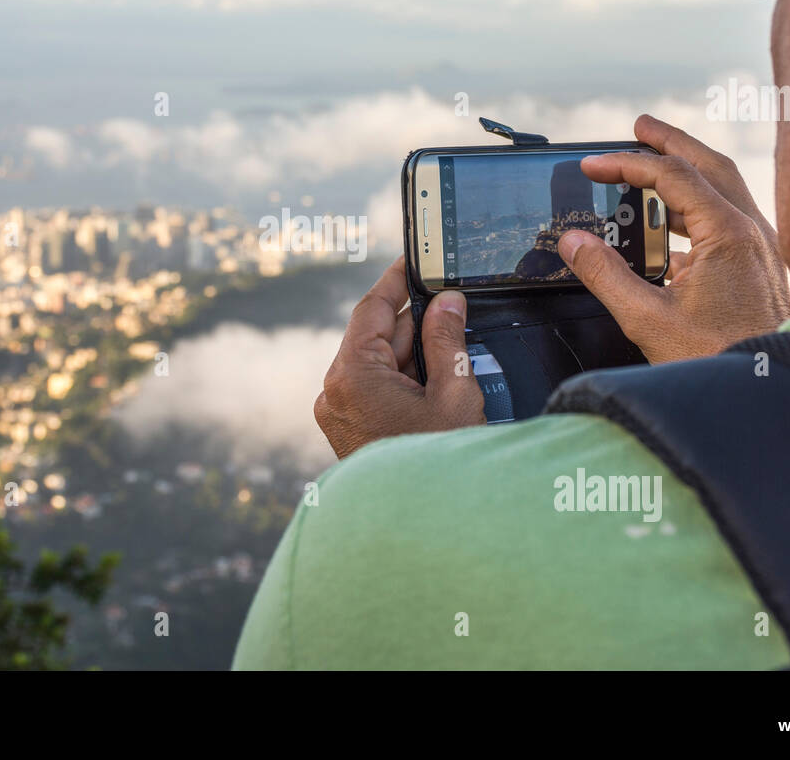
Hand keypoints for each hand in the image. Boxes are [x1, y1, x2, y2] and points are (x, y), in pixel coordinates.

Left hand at [314, 257, 485, 458]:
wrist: (425, 530)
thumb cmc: (440, 465)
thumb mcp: (453, 394)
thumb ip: (448, 341)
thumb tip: (447, 303)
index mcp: (351, 376)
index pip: (372, 309)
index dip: (396, 281)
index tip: (414, 259)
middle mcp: (333, 392)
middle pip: (376, 336)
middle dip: (417, 322)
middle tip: (455, 307)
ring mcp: (337, 413)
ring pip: (377, 362)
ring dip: (414, 353)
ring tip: (455, 351)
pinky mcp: (348, 430)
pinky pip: (375, 387)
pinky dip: (404, 378)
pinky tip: (438, 380)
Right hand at [558, 115, 789, 364]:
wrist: (769, 392)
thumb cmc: (718, 359)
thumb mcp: (647, 319)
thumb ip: (604, 275)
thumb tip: (573, 241)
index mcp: (727, 234)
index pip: (671, 176)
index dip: (627, 164)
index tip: (593, 165)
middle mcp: (751, 232)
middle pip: (709, 165)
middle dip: (671, 142)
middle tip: (639, 126)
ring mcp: (760, 249)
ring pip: (723, 188)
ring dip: (687, 170)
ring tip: (654, 165)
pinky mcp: (758, 268)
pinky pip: (728, 218)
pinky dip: (697, 205)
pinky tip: (672, 228)